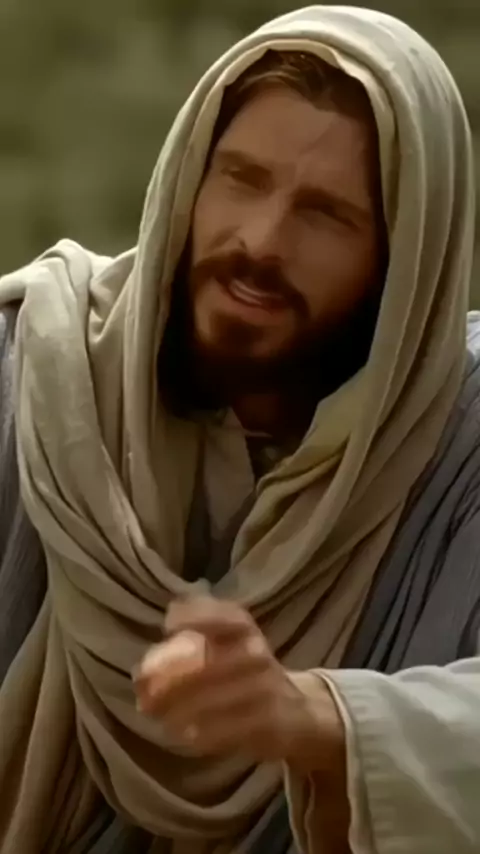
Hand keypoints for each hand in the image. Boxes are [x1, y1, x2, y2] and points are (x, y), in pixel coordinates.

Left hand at [133, 596, 343, 770]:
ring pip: (213, 699)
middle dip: (169, 680)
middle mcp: (257, 652)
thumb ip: (187, 645)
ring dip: (178, 710)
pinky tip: (181, 736)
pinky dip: (200, 734)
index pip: (223, 614)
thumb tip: (145, 666)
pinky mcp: (270, 723)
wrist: (297, 711)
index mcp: (244, 628)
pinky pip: (227, 730)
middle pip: (208, 663)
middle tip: (143, 696)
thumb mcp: (227, 644)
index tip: (166, 628)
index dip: (193, 617)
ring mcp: (266, 688)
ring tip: (157, 718)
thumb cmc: (245, 672)